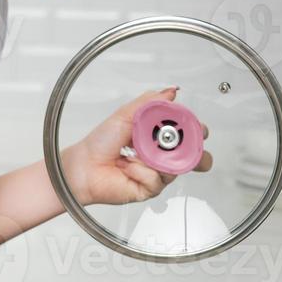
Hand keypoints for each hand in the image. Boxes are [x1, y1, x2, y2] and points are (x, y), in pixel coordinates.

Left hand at [61, 87, 213, 205]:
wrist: (85, 166)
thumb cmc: (101, 142)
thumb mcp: (127, 114)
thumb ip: (151, 102)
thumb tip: (171, 92)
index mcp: (159, 137)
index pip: (188, 134)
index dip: (196, 130)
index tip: (194, 126)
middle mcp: (162, 156)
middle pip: (194, 157)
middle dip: (194, 152)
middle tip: (178, 144)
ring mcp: (158, 173)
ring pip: (175, 168)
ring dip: (153, 158)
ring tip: (135, 153)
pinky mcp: (151, 189)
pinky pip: (157, 179)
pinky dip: (140, 171)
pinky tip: (128, 168)